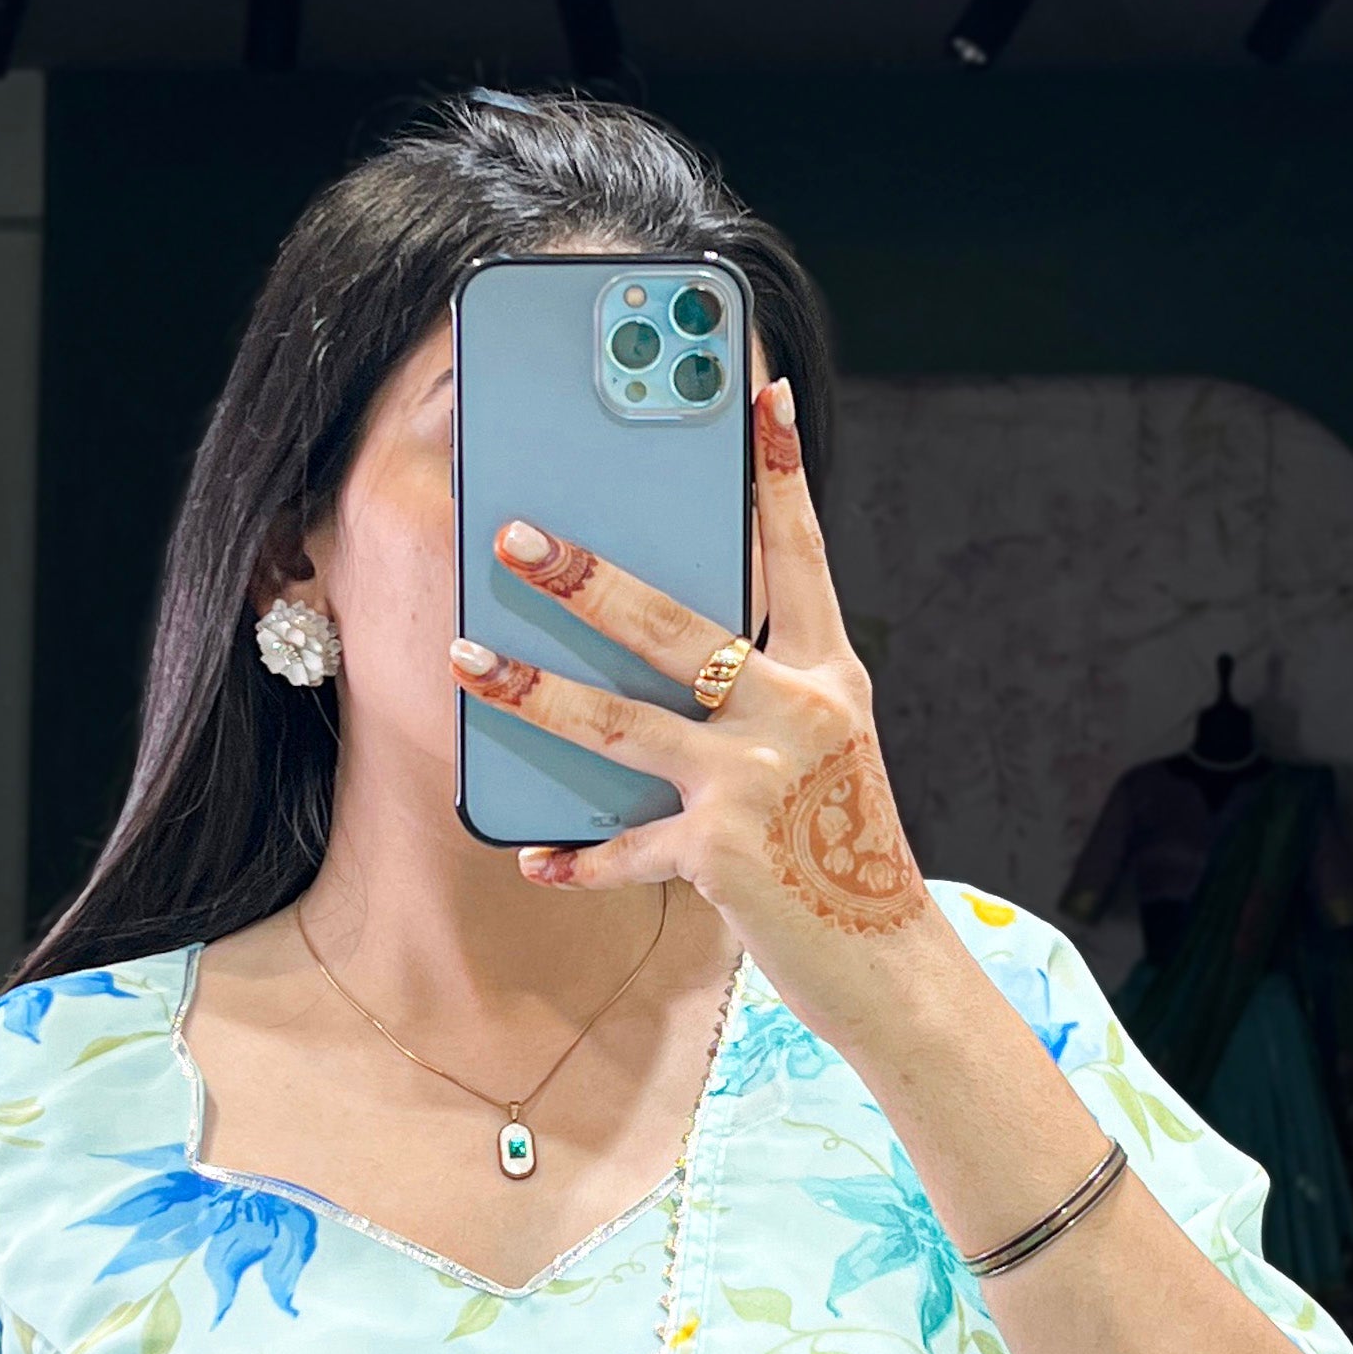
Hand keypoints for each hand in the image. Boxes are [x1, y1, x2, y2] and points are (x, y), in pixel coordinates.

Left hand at [451, 378, 933, 1032]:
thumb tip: (658, 647)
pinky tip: (532, 856)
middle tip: (514, 533)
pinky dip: (576, 858)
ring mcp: (757, 781)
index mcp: (828, 674)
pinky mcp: (724, 854)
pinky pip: (626, 849)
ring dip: (531, 692)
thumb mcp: (822, 748)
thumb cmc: (840, 847)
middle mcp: (798, 712)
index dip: (780, 474)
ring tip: (464, 657)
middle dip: (585, 576)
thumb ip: (756, 690)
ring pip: (619, 724)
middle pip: (673, 625)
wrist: (888, 960)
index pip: (799, 555)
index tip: (761, 393)